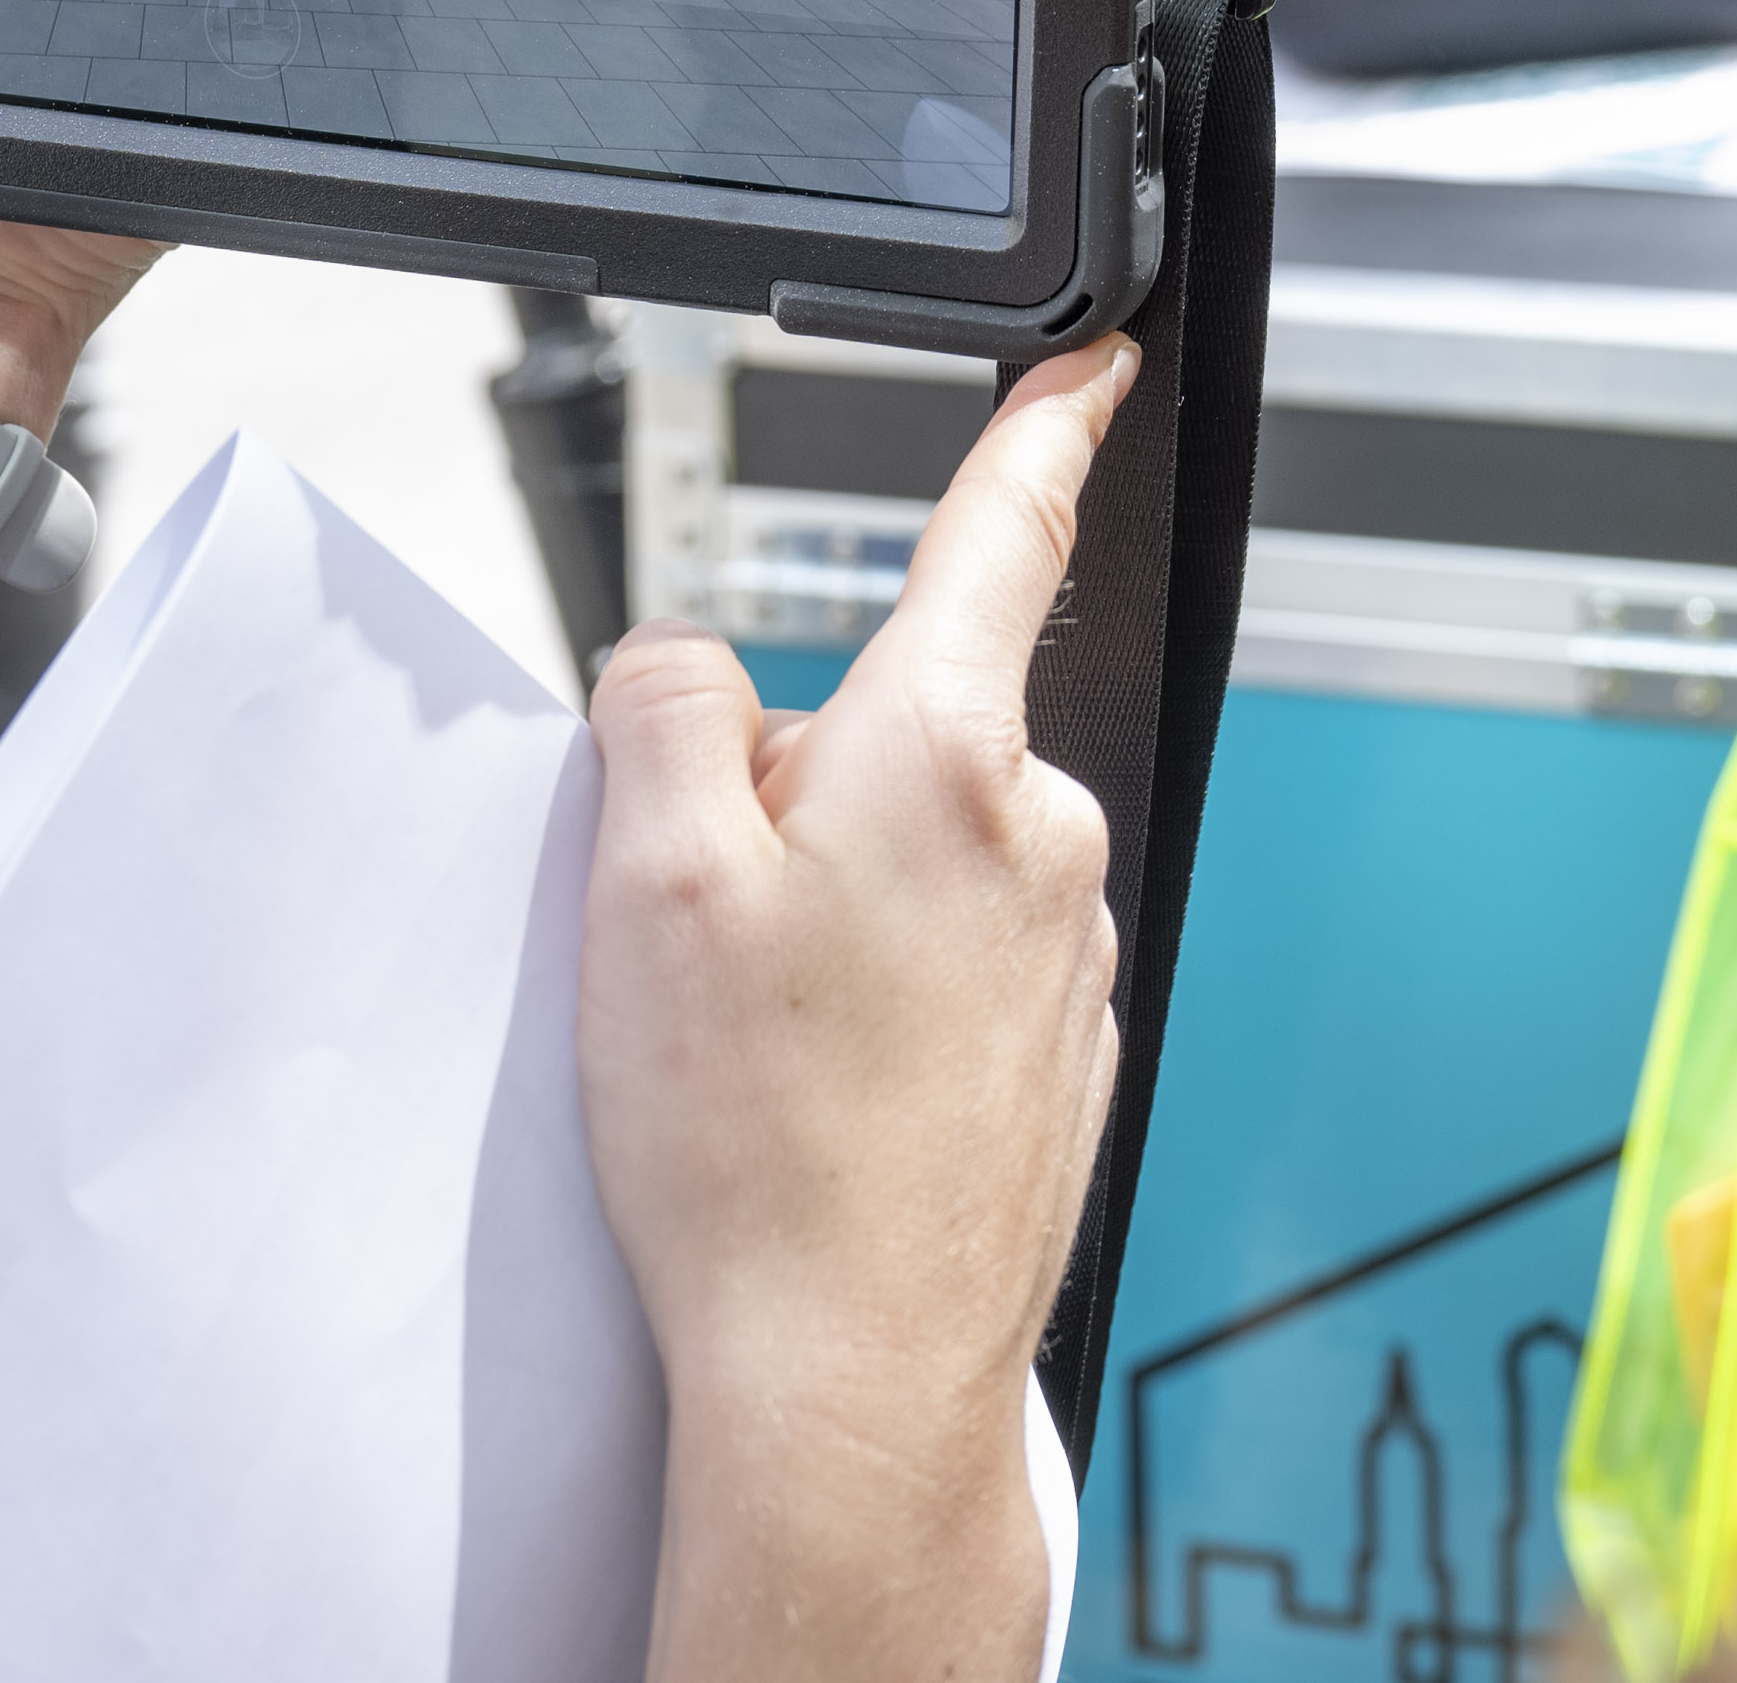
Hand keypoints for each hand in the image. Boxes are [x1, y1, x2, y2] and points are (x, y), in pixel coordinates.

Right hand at [583, 340, 1133, 1681]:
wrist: (850, 1374)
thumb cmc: (761, 1151)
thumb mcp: (646, 881)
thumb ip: (670, 710)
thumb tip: (699, 669)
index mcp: (948, 756)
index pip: (1008, 533)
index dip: (1045, 425)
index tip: (1089, 362)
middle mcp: (1039, 834)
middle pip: (895, 724)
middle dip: (794, 789)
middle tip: (715, 929)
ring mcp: (1062, 947)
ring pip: (913, 852)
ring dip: (831, 907)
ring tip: (762, 1041)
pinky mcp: (1056, 1047)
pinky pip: (944, 961)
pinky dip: (873, 998)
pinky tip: (815, 1092)